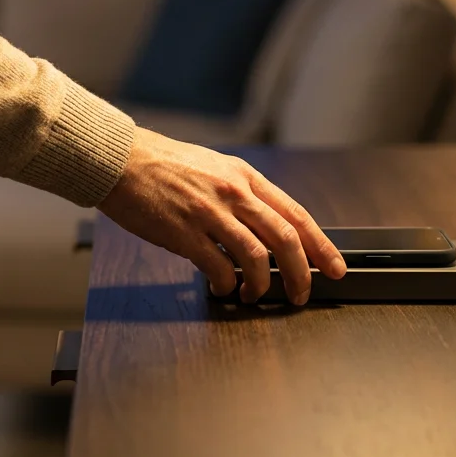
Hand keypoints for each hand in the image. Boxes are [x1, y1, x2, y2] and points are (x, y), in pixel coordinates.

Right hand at [98, 128, 345, 303]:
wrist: (121, 160)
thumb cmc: (162, 165)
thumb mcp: (213, 167)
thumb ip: (241, 193)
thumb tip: (264, 228)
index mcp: (244, 176)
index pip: (296, 214)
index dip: (321, 245)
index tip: (334, 267)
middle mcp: (233, 193)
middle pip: (285, 239)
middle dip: (301, 274)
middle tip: (303, 294)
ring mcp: (210, 213)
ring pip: (256, 258)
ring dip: (262, 286)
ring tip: (255, 296)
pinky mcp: (184, 233)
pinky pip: (218, 268)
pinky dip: (226, 286)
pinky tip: (222, 289)